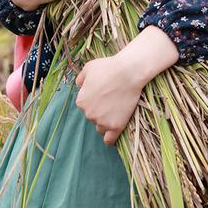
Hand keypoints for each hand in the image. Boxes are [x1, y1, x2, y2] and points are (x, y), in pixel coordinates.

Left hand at [74, 26, 179, 145]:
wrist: (128, 72)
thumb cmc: (108, 67)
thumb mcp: (88, 68)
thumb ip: (80, 79)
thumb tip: (79, 86)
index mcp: (81, 101)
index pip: (85, 106)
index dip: (93, 100)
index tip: (103, 94)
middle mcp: (89, 114)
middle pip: (92, 117)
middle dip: (99, 110)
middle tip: (111, 100)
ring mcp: (102, 121)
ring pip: (100, 127)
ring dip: (105, 122)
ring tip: (115, 112)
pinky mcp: (116, 126)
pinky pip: (109, 139)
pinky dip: (110, 138)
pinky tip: (113, 133)